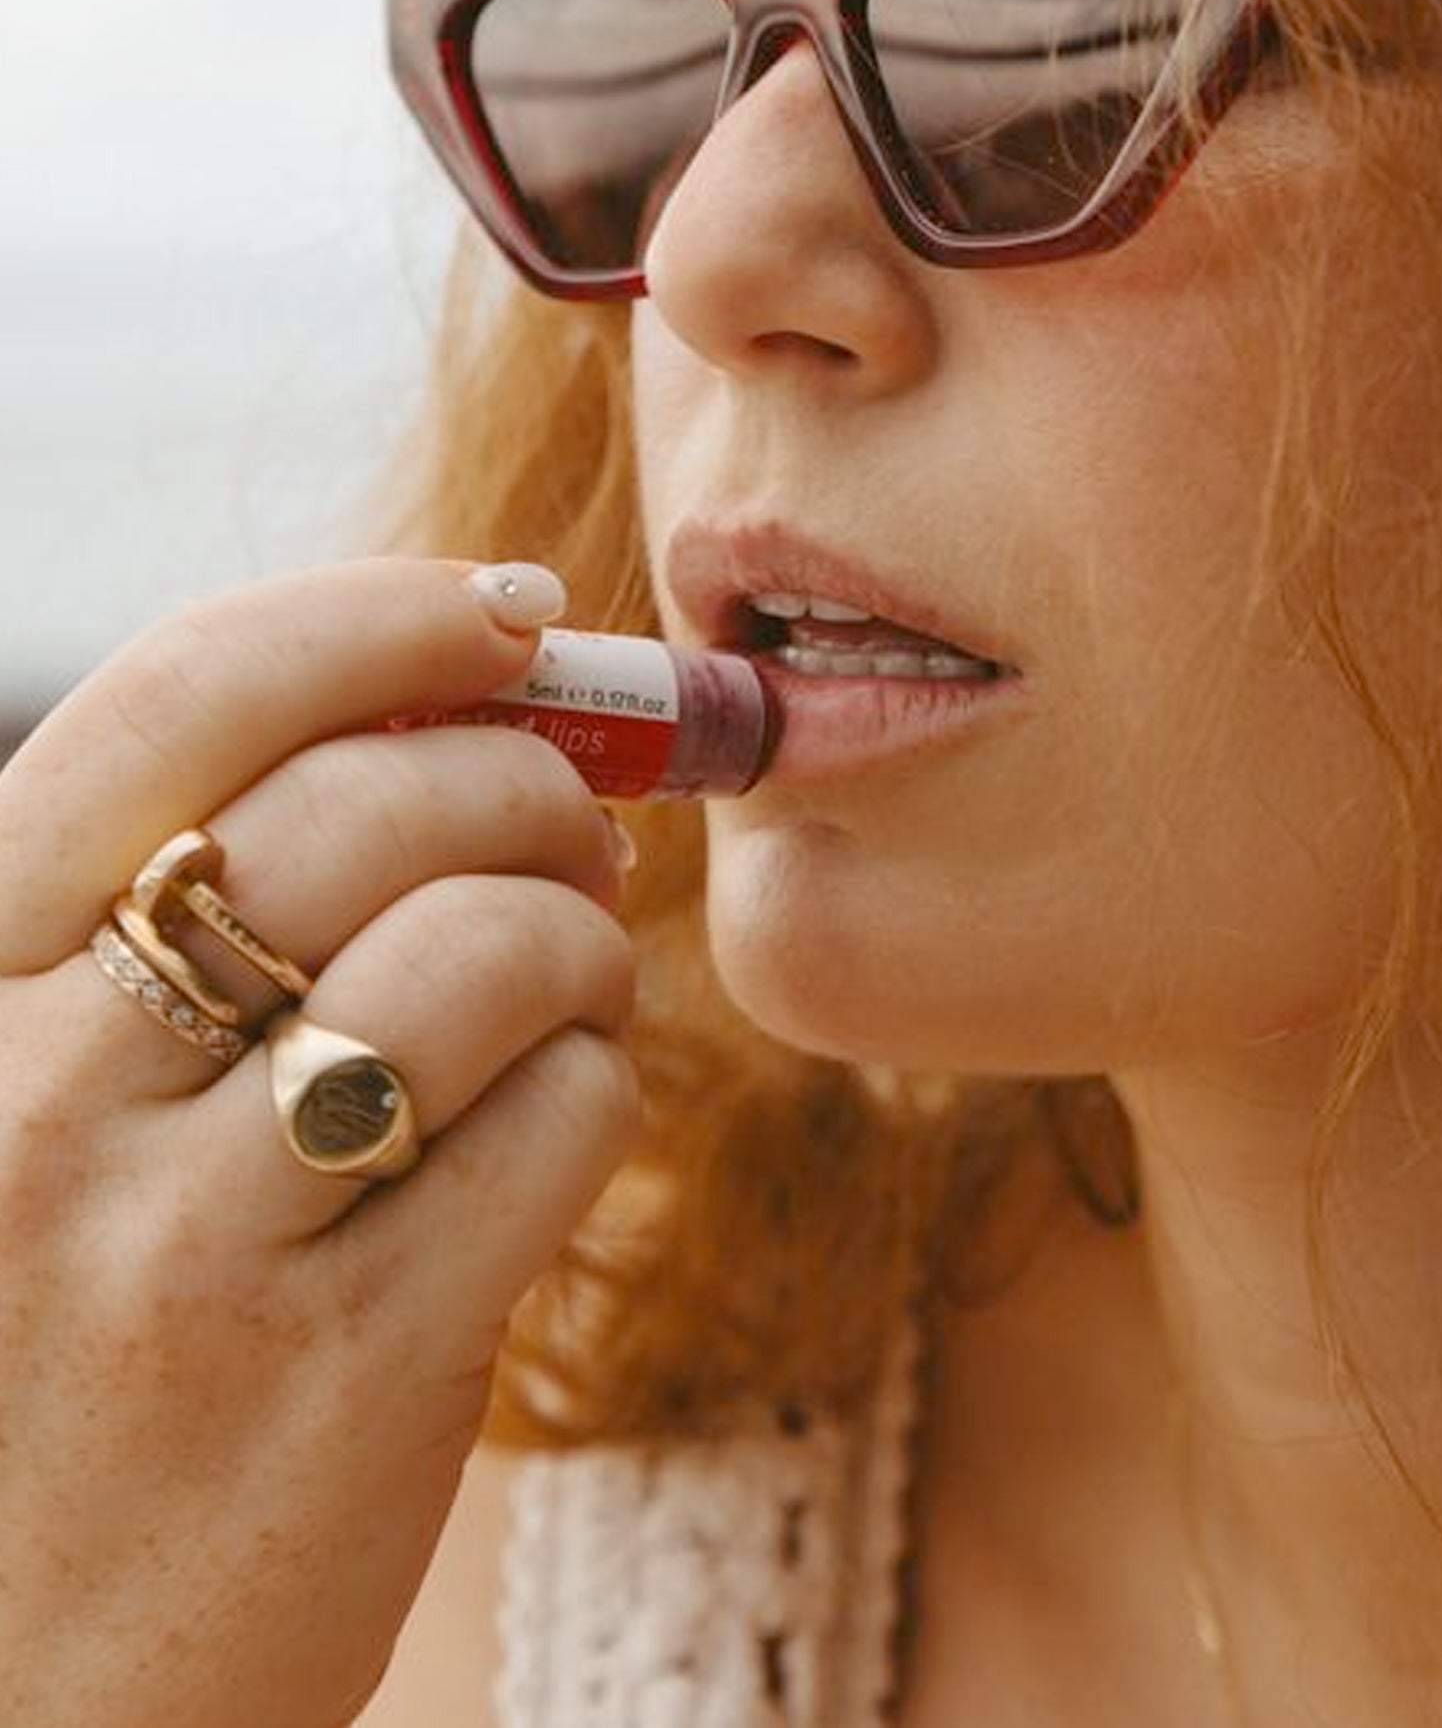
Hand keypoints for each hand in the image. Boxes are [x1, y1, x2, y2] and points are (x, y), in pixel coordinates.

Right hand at [0, 558, 640, 1727]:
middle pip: (377, 805)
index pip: (182, 701)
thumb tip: (453, 724)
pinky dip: (595, 1087)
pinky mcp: (345, 1367)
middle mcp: (38, 1097)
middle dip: (531, 784)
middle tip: (575, 830)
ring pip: (488, 949)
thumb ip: (183, 919)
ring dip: (578, 938)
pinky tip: (549, 1120)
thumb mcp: (47, 1102)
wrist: (15, 1700)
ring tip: (563, 984)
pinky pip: (558, 1120)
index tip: (518, 610)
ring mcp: (188, 1241)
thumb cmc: (56, 1347)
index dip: (381, 616)